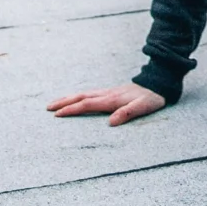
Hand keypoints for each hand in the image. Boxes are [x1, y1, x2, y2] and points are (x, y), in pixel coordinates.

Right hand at [46, 84, 166, 125]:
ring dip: (68, 98)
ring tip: (55, 103)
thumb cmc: (152, 98)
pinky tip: (75, 99)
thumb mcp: (143, 107)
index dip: (72, 110)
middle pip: (80, 97)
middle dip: (63, 102)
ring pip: (83, 94)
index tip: (57, 115)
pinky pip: (89, 94)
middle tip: (48, 108)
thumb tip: (111, 123)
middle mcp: (107, 94)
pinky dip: (78, 97)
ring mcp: (108, 92)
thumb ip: (128, 113)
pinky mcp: (110, 92)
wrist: (158, 83)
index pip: (87, 104)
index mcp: (112, 99)